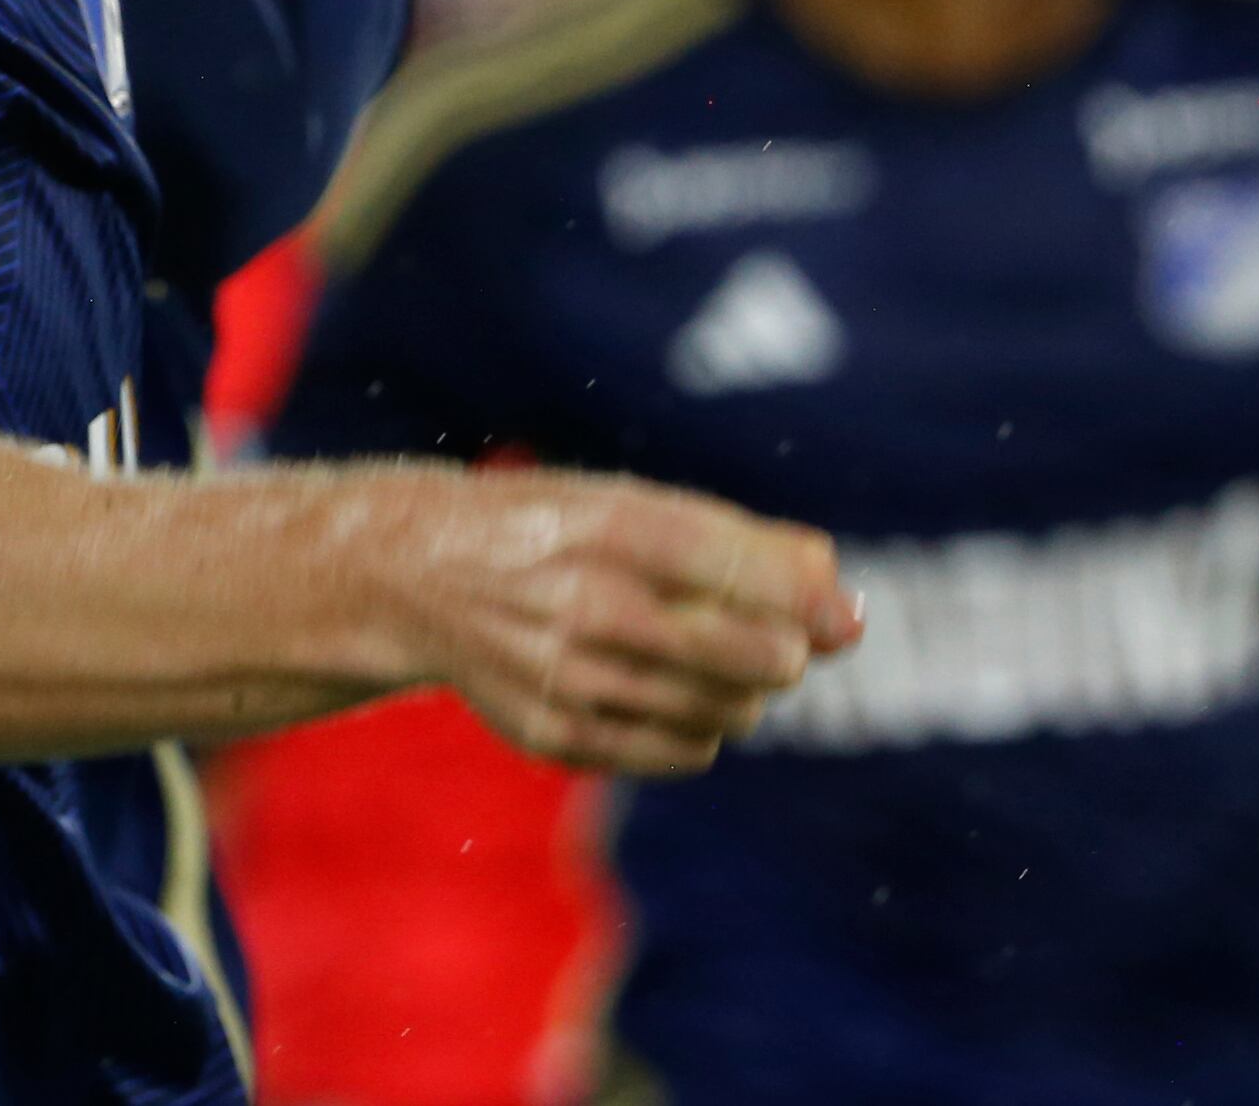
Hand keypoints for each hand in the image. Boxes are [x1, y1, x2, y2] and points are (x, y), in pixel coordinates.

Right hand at [379, 467, 859, 775]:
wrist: (414, 575)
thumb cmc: (550, 530)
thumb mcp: (627, 505)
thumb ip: (738, 544)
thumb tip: (844, 599)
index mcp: (607, 526)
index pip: (739, 571)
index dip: (809, 601)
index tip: (844, 618)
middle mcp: (584, 601)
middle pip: (750, 658)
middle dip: (784, 655)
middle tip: (774, 646)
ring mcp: (566, 675)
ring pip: (724, 714)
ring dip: (743, 695)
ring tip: (711, 667)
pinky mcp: (552, 731)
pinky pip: (681, 752)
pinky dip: (699, 730)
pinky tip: (667, 698)